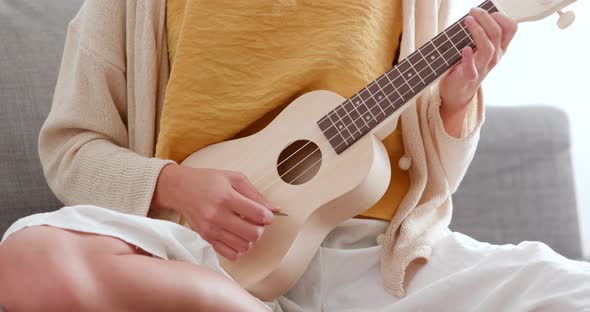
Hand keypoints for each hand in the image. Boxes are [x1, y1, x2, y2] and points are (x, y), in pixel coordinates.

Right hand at [151, 164, 280, 260]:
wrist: (180, 188)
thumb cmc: (208, 180)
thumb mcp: (234, 178)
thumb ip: (256, 194)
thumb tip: (275, 209)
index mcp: (226, 197)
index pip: (258, 215)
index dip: (268, 216)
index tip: (266, 214)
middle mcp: (217, 216)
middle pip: (253, 234)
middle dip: (260, 228)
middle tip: (255, 221)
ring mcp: (211, 229)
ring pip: (244, 246)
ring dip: (249, 238)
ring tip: (244, 227)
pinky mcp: (206, 238)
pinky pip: (230, 254)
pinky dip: (238, 248)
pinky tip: (236, 236)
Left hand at [439, 8, 517, 134]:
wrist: (457, 92)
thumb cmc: (466, 65)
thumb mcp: (477, 47)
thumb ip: (479, 33)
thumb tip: (475, 13)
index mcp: (499, 48)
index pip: (511, 29)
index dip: (501, 17)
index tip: (488, 11)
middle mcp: (494, 57)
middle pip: (498, 34)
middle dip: (486, 19)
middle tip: (472, 11)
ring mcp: (482, 68)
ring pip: (488, 48)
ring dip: (478, 32)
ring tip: (467, 21)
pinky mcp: (468, 77)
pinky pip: (471, 68)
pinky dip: (468, 58)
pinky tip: (464, 49)